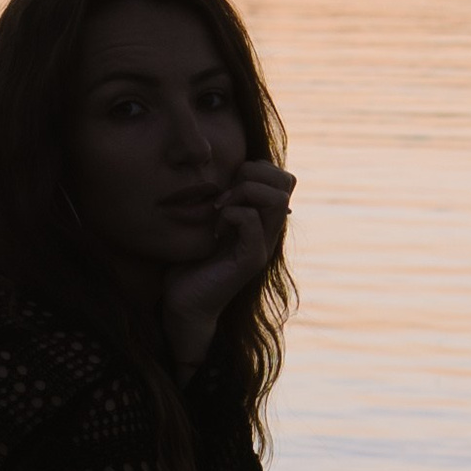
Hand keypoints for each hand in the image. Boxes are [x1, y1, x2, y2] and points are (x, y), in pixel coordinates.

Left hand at [164, 162, 292, 374]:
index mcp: (261, 217)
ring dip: (244, 193)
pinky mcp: (251, 261)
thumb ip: (219, 198)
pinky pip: (253, 223)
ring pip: (277, 200)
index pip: (283, 177)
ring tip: (220, 208)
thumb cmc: (189, 261)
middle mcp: (269, 230)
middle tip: (225, 194)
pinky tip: (215, 230)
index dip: (257, 168)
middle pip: (287, 182)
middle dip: (253, 175)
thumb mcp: (205, 221)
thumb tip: (217, 169)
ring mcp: (263, 245)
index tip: (227, 184)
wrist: (183, 302)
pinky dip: (232, 215)